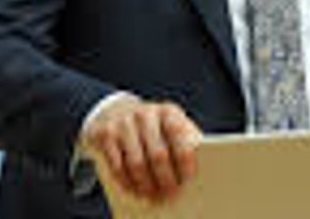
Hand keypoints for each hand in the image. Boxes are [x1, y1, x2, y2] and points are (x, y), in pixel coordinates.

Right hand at [79, 94, 202, 202]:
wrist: (116, 111)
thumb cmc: (154, 126)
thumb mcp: (173, 124)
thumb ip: (187, 140)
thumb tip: (203, 165)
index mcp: (168, 111)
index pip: (180, 135)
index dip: (184, 160)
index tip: (189, 181)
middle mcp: (145, 114)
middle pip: (158, 154)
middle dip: (166, 179)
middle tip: (171, 197)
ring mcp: (123, 123)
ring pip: (136, 163)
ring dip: (146, 185)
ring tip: (154, 198)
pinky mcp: (105, 135)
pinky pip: (117, 165)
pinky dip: (127, 182)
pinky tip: (135, 191)